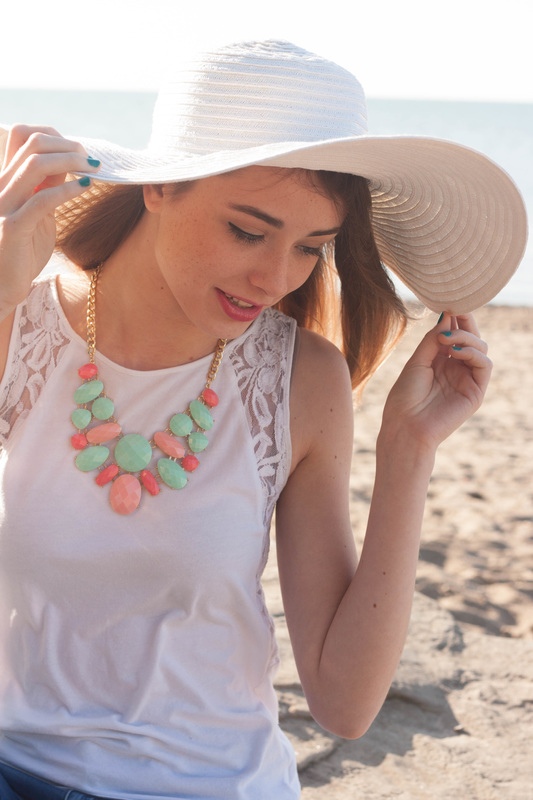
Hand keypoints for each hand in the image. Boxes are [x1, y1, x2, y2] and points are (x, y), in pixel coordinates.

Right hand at [0, 124, 100, 318]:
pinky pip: (42, 200)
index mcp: (5, 180)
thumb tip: (68, 163)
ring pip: (36, 165)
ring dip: (71, 161)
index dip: (53, 135)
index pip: (21, 135)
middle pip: (32, 144)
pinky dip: (68, 189)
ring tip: (92, 169)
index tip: (78, 149)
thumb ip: (46, 188)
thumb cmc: (21, 252)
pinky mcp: (12, 228)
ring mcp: (4, 206)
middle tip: (91, 159)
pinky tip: (85, 187)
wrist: (1, 287)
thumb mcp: (37, 214)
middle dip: (68, 146)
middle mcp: (0, 187)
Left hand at [381, 312, 491, 449]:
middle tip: (454, 312)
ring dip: (466, 337)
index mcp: (440, 360)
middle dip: (465, 321)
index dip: (454, 318)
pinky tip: (456, 352)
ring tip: (446, 339)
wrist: (405, 426)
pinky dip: (474, 353)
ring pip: (481, 348)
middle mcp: (456, 368)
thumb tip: (448, 314)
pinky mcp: (476, 392)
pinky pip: (485, 365)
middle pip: (471, 337)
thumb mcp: (417, 361)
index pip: (455, 333)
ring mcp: (467, 379)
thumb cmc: (405, 397)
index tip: (447, 304)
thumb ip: (432, 339)